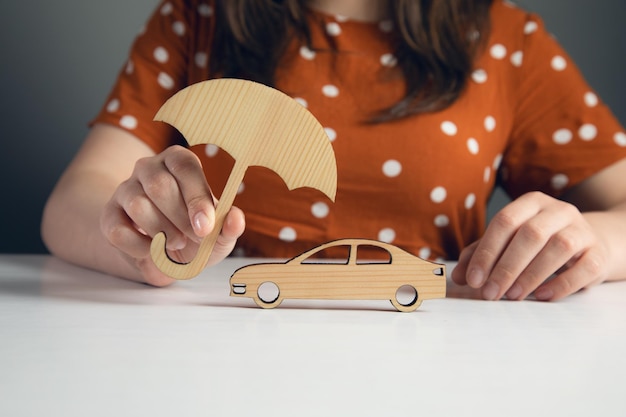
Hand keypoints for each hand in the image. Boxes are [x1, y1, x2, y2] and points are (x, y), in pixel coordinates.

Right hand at [100, 145, 244, 285]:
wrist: (164, 253)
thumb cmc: (195, 234)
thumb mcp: (218, 234)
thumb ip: (229, 226)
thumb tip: (236, 219)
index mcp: (179, 161)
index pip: (185, 167)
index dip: (196, 198)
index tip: (206, 227)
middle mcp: (149, 168)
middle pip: (159, 185)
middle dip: (180, 218)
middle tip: (194, 238)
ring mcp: (125, 189)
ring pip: (137, 205)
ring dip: (161, 231)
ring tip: (177, 243)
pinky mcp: (109, 214)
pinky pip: (118, 229)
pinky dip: (139, 247)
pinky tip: (154, 251)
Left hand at [451, 191, 607, 300]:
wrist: (585, 245)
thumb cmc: (537, 245)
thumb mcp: (507, 244)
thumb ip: (480, 255)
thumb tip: (458, 276)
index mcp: (530, 203)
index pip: (504, 222)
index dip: (486, 252)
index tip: (473, 279)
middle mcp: (558, 210)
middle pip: (530, 235)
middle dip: (506, 268)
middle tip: (490, 294)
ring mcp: (582, 230)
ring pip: (558, 248)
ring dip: (531, 276)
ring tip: (512, 296)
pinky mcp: (599, 253)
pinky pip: (583, 268)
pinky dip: (560, 284)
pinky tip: (541, 296)